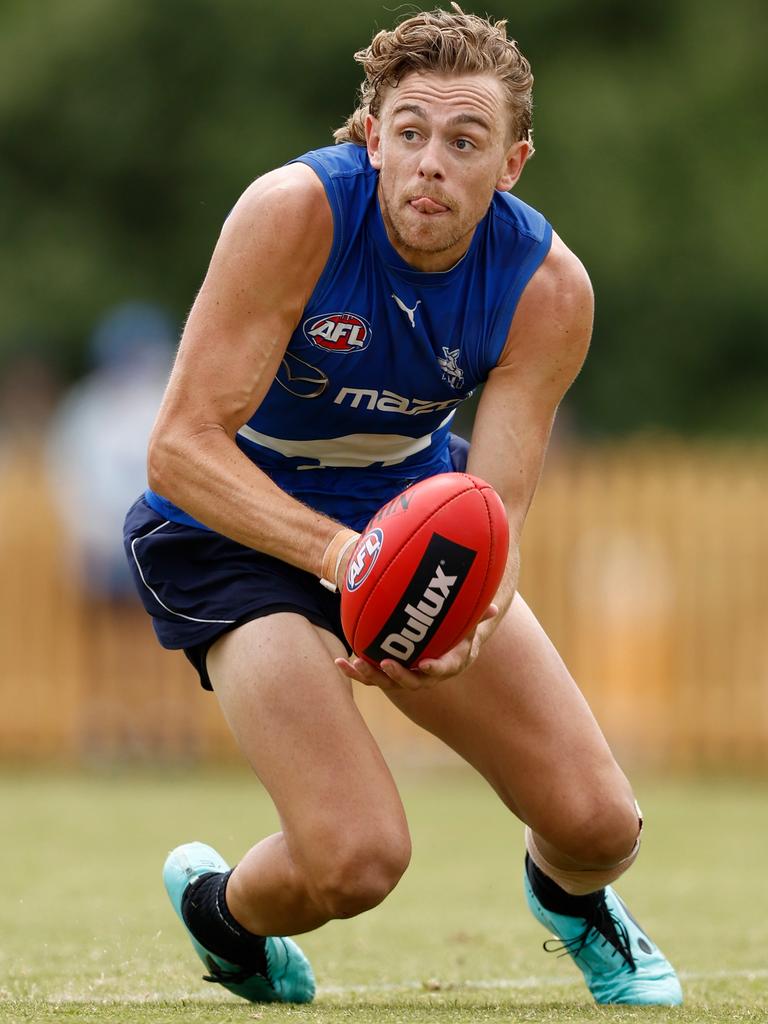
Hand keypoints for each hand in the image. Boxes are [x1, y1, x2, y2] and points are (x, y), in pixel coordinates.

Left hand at [335, 603, 497, 690]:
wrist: (441, 644)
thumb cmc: (456, 632)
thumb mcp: (469, 624)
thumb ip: (479, 617)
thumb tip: (496, 607)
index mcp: (445, 665)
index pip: (441, 670)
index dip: (433, 669)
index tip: (424, 664)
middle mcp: (423, 675)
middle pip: (410, 682)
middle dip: (397, 675)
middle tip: (385, 664)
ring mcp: (403, 675)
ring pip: (385, 681)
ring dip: (370, 674)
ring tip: (355, 664)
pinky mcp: (386, 673)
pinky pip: (370, 676)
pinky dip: (354, 671)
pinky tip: (339, 662)